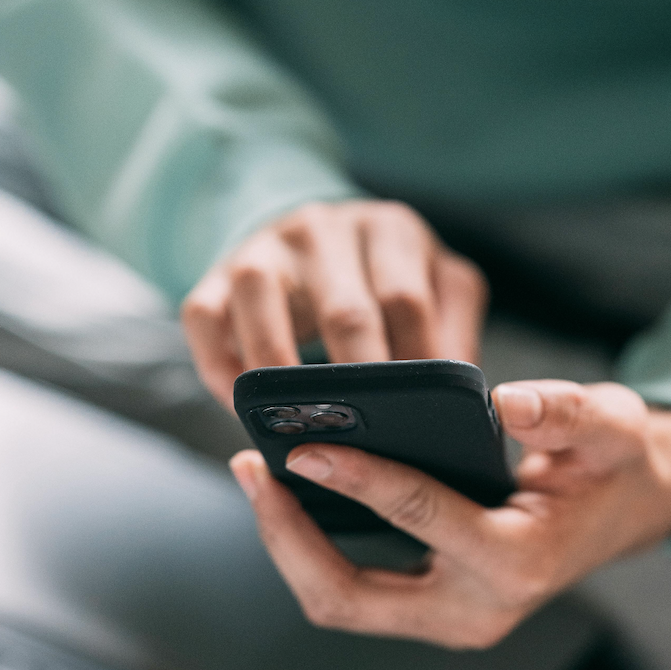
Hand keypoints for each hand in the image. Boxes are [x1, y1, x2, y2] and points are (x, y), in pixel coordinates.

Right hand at [183, 199, 487, 408]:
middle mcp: (325, 227)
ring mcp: (265, 245)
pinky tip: (243, 407)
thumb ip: (454, 334)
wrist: (309, 238)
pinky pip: (204, 316)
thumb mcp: (434, 289)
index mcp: (391, 229)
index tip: (418, 423)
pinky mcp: (215, 271)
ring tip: (297, 428)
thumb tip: (467, 403)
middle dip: (356, 384)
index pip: (407, 301)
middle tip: (366, 442)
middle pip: (344, 309)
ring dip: (278, 373)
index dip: (413, 368)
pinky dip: (220, 367)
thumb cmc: (382, 281)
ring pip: (261, 299)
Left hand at [229, 380, 670, 647]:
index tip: (303, 445)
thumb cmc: (613, 465)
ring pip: (337, 603)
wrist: (626, 511)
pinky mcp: (427, 611)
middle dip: (287, 536)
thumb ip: (569, 413)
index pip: (418, 516)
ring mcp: (447, 621)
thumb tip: (508, 402)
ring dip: (288, 544)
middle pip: (348, 596)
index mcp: (517, 564)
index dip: (356, 478)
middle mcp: (474, 611)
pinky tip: (290, 492)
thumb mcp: (613, 426)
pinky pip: (350, 592)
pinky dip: (310, 548)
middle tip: (250, 466)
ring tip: (257, 474)